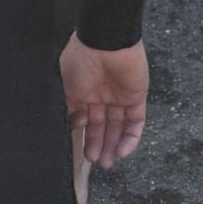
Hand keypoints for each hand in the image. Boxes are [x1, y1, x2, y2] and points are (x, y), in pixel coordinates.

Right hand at [60, 34, 148, 169]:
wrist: (106, 41)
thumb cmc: (81, 59)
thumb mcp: (65, 85)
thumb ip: (68, 107)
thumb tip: (72, 126)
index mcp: (82, 91)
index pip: (83, 119)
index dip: (82, 135)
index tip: (78, 150)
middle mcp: (100, 95)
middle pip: (101, 125)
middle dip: (98, 145)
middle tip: (96, 162)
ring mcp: (119, 96)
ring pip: (118, 127)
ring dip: (113, 146)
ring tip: (107, 163)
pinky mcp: (137, 97)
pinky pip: (136, 121)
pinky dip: (130, 138)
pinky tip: (122, 152)